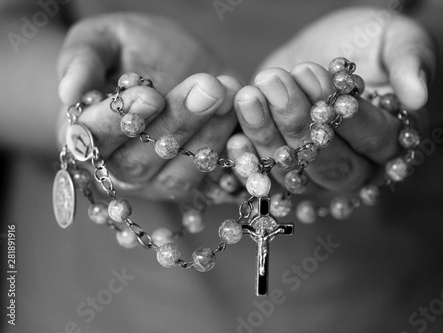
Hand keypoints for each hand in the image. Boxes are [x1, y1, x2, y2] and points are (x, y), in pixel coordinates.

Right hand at [56, 13, 241, 202]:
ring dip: (207, 136)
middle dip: (176, 124)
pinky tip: (240, 118)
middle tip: (207, 87)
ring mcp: (156, 182)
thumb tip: (69, 91)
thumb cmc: (132, 49)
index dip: (118, 122)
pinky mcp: (193, 185)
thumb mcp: (105, 37)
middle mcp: (117, 168)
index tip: (149, 95)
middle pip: (139, 162)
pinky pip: (211, 181)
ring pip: (178, 176)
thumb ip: (83, 57)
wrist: (174, 63)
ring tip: (228, 92)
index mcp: (85, 134)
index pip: (92, 140)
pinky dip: (228, 152)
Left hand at [228, 7, 435, 199]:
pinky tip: (231, 139)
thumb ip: (412, 60)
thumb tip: (419, 94)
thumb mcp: (397, 38)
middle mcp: (356, 168)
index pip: (375, 138)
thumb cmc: (371, 45)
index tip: (325, 83)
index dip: (351, 116)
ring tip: (249, 95)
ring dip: (266, 136)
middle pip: (330, 165)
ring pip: (292, 172)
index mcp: (392, 141)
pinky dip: (246, 161)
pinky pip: (264, 178)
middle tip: (276, 83)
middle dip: (299, 125)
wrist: (329, 53)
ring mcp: (316, 174)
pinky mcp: (284, 170)